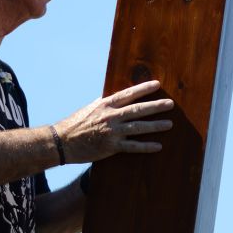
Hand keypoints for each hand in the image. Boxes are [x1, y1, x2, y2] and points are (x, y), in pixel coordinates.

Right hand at [54, 80, 174, 162]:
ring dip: (155, 126)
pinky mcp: (111, 147)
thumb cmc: (76, 123)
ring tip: (170, 124)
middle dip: (155, 106)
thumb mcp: (91, 108)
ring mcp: (111, 132)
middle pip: (137, 110)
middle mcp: (110, 117)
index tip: (157, 84)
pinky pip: (132, 146)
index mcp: (105, 105)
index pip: (128, 94)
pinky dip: (146, 146)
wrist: (62, 141)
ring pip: (138, 127)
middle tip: (170, 104)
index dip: (143, 89)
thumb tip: (121, 98)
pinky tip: (158, 146)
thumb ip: (107, 104)